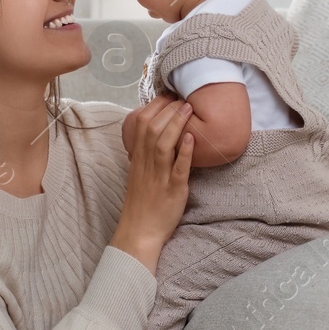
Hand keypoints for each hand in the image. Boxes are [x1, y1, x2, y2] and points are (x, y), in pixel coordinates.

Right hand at [110, 96, 194, 272]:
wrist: (138, 233)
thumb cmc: (142, 205)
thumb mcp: (139, 176)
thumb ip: (146, 157)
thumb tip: (157, 138)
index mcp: (138, 160)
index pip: (141, 125)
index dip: (154, 107)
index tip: (167, 96)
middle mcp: (146, 165)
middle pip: (151, 129)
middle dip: (167, 109)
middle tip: (181, 96)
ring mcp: (159, 177)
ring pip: (162, 143)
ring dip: (176, 123)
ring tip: (188, 108)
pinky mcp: (172, 190)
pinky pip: (177, 168)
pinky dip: (184, 152)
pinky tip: (190, 138)